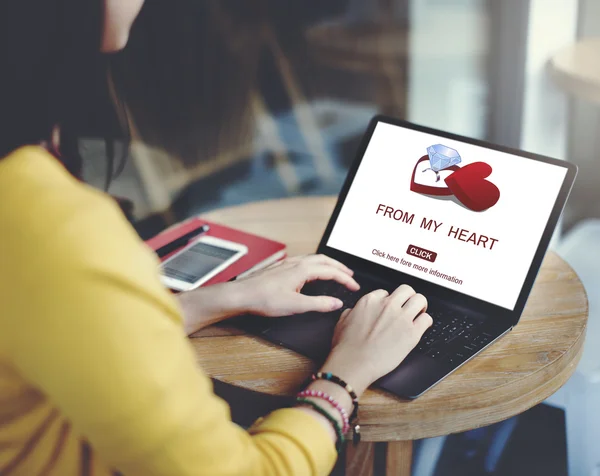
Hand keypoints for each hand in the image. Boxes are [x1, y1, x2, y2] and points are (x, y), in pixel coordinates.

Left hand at [234, 254, 359, 316]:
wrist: (241, 295)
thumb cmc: (264, 299)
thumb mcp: (296, 305)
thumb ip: (319, 304)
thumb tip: (336, 303)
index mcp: (302, 270)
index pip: (331, 271)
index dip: (345, 279)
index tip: (354, 287)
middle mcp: (296, 263)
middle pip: (325, 260)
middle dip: (340, 267)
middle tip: (350, 275)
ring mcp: (287, 264)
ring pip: (314, 258)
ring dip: (328, 264)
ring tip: (335, 271)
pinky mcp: (280, 268)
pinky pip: (304, 260)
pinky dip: (316, 264)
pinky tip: (311, 271)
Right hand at [320, 285, 431, 395]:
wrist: (354, 363)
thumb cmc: (346, 347)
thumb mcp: (342, 321)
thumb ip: (351, 312)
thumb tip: (354, 311)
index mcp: (370, 301)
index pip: (386, 292)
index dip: (389, 301)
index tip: (390, 309)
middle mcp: (387, 305)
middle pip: (407, 290)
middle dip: (408, 298)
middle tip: (408, 307)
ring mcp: (401, 318)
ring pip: (420, 299)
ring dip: (420, 306)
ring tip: (418, 314)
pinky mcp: (412, 333)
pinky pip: (427, 319)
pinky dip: (425, 322)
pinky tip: (421, 327)